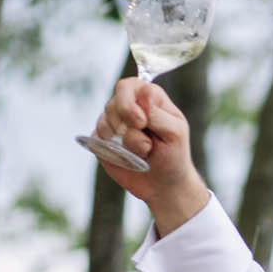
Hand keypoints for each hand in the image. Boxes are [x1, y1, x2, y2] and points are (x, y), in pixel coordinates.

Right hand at [93, 78, 209, 233]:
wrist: (164, 185)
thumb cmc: (174, 156)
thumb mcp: (174, 133)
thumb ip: (157, 112)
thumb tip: (144, 91)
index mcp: (149, 98)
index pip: (129, 86)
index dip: (130, 103)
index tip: (143, 123)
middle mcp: (129, 106)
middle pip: (114, 103)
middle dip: (125, 123)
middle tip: (145, 143)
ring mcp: (114, 122)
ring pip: (105, 121)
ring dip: (125, 141)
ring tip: (143, 152)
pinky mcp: (102, 139)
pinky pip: (98, 137)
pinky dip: (112, 149)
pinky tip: (128, 157)